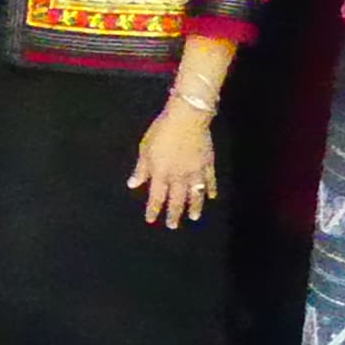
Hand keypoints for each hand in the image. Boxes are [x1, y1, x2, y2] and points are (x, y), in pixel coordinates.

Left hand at [129, 100, 219, 228]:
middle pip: (177, 200)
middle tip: (173, 226)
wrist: (187, 118)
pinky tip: (211, 196)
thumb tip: (133, 184)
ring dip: (194, 207)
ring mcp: (195, 171)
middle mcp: (179, 176)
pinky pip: (210, 180)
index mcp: (161, 173)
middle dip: (174, 214)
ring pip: (195, 194)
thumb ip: (141, 169)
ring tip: (194, 217)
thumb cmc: (161, 131)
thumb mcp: (145, 149)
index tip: (151, 220)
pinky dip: (210, 189)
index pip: (156, 197)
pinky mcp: (207, 163)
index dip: (153, 209)